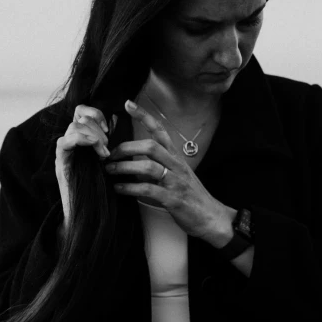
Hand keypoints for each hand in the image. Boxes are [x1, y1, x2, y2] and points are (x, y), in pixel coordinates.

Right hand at [55, 105, 117, 231]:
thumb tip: (116, 119)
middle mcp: (70, 143)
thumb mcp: (107, 158)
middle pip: (79, 118)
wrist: (87, 213)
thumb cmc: (100, 189)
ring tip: (103, 154)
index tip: (108, 127)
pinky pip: (65, 142)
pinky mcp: (61, 163)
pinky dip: (82, 140)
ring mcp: (64, 153)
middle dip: (97, 128)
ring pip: (74, 127)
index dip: (95, 113)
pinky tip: (96, 149)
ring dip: (93, 136)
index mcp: (81, 140)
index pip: (81, 112)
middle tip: (107, 147)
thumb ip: (107, 140)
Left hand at [105, 99, 230, 240]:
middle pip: (150, 147)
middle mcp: (176, 166)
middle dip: (126, 148)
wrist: (211, 217)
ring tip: (110, 171)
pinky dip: (130, 188)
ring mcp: (175, 182)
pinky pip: (149, 189)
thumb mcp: (177, 175)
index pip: (160, 131)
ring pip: (148, 167)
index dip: (144, 117)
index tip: (128, 104)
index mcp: (176, 158)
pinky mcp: (173, 199)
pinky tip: (119, 189)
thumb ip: (160, 166)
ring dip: (124, 167)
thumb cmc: (191, 197)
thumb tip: (133, 161)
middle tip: (109, 155)